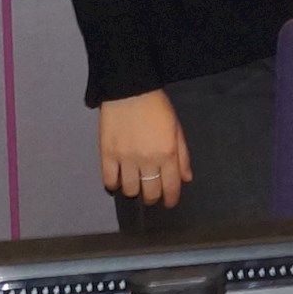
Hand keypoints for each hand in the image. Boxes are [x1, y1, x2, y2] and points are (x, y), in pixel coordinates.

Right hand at [100, 91, 189, 207]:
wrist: (129, 91)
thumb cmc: (157, 108)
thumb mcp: (177, 129)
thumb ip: (183, 156)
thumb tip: (185, 179)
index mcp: (168, 154)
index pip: (171, 186)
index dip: (171, 199)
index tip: (169, 202)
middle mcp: (147, 160)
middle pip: (149, 192)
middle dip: (153, 197)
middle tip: (152, 194)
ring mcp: (125, 159)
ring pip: (129, 190)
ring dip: (134, 191)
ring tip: (135, 186)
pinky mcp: (107, 154)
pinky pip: (109, 179)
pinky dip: (113, 185)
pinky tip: (117, 181)